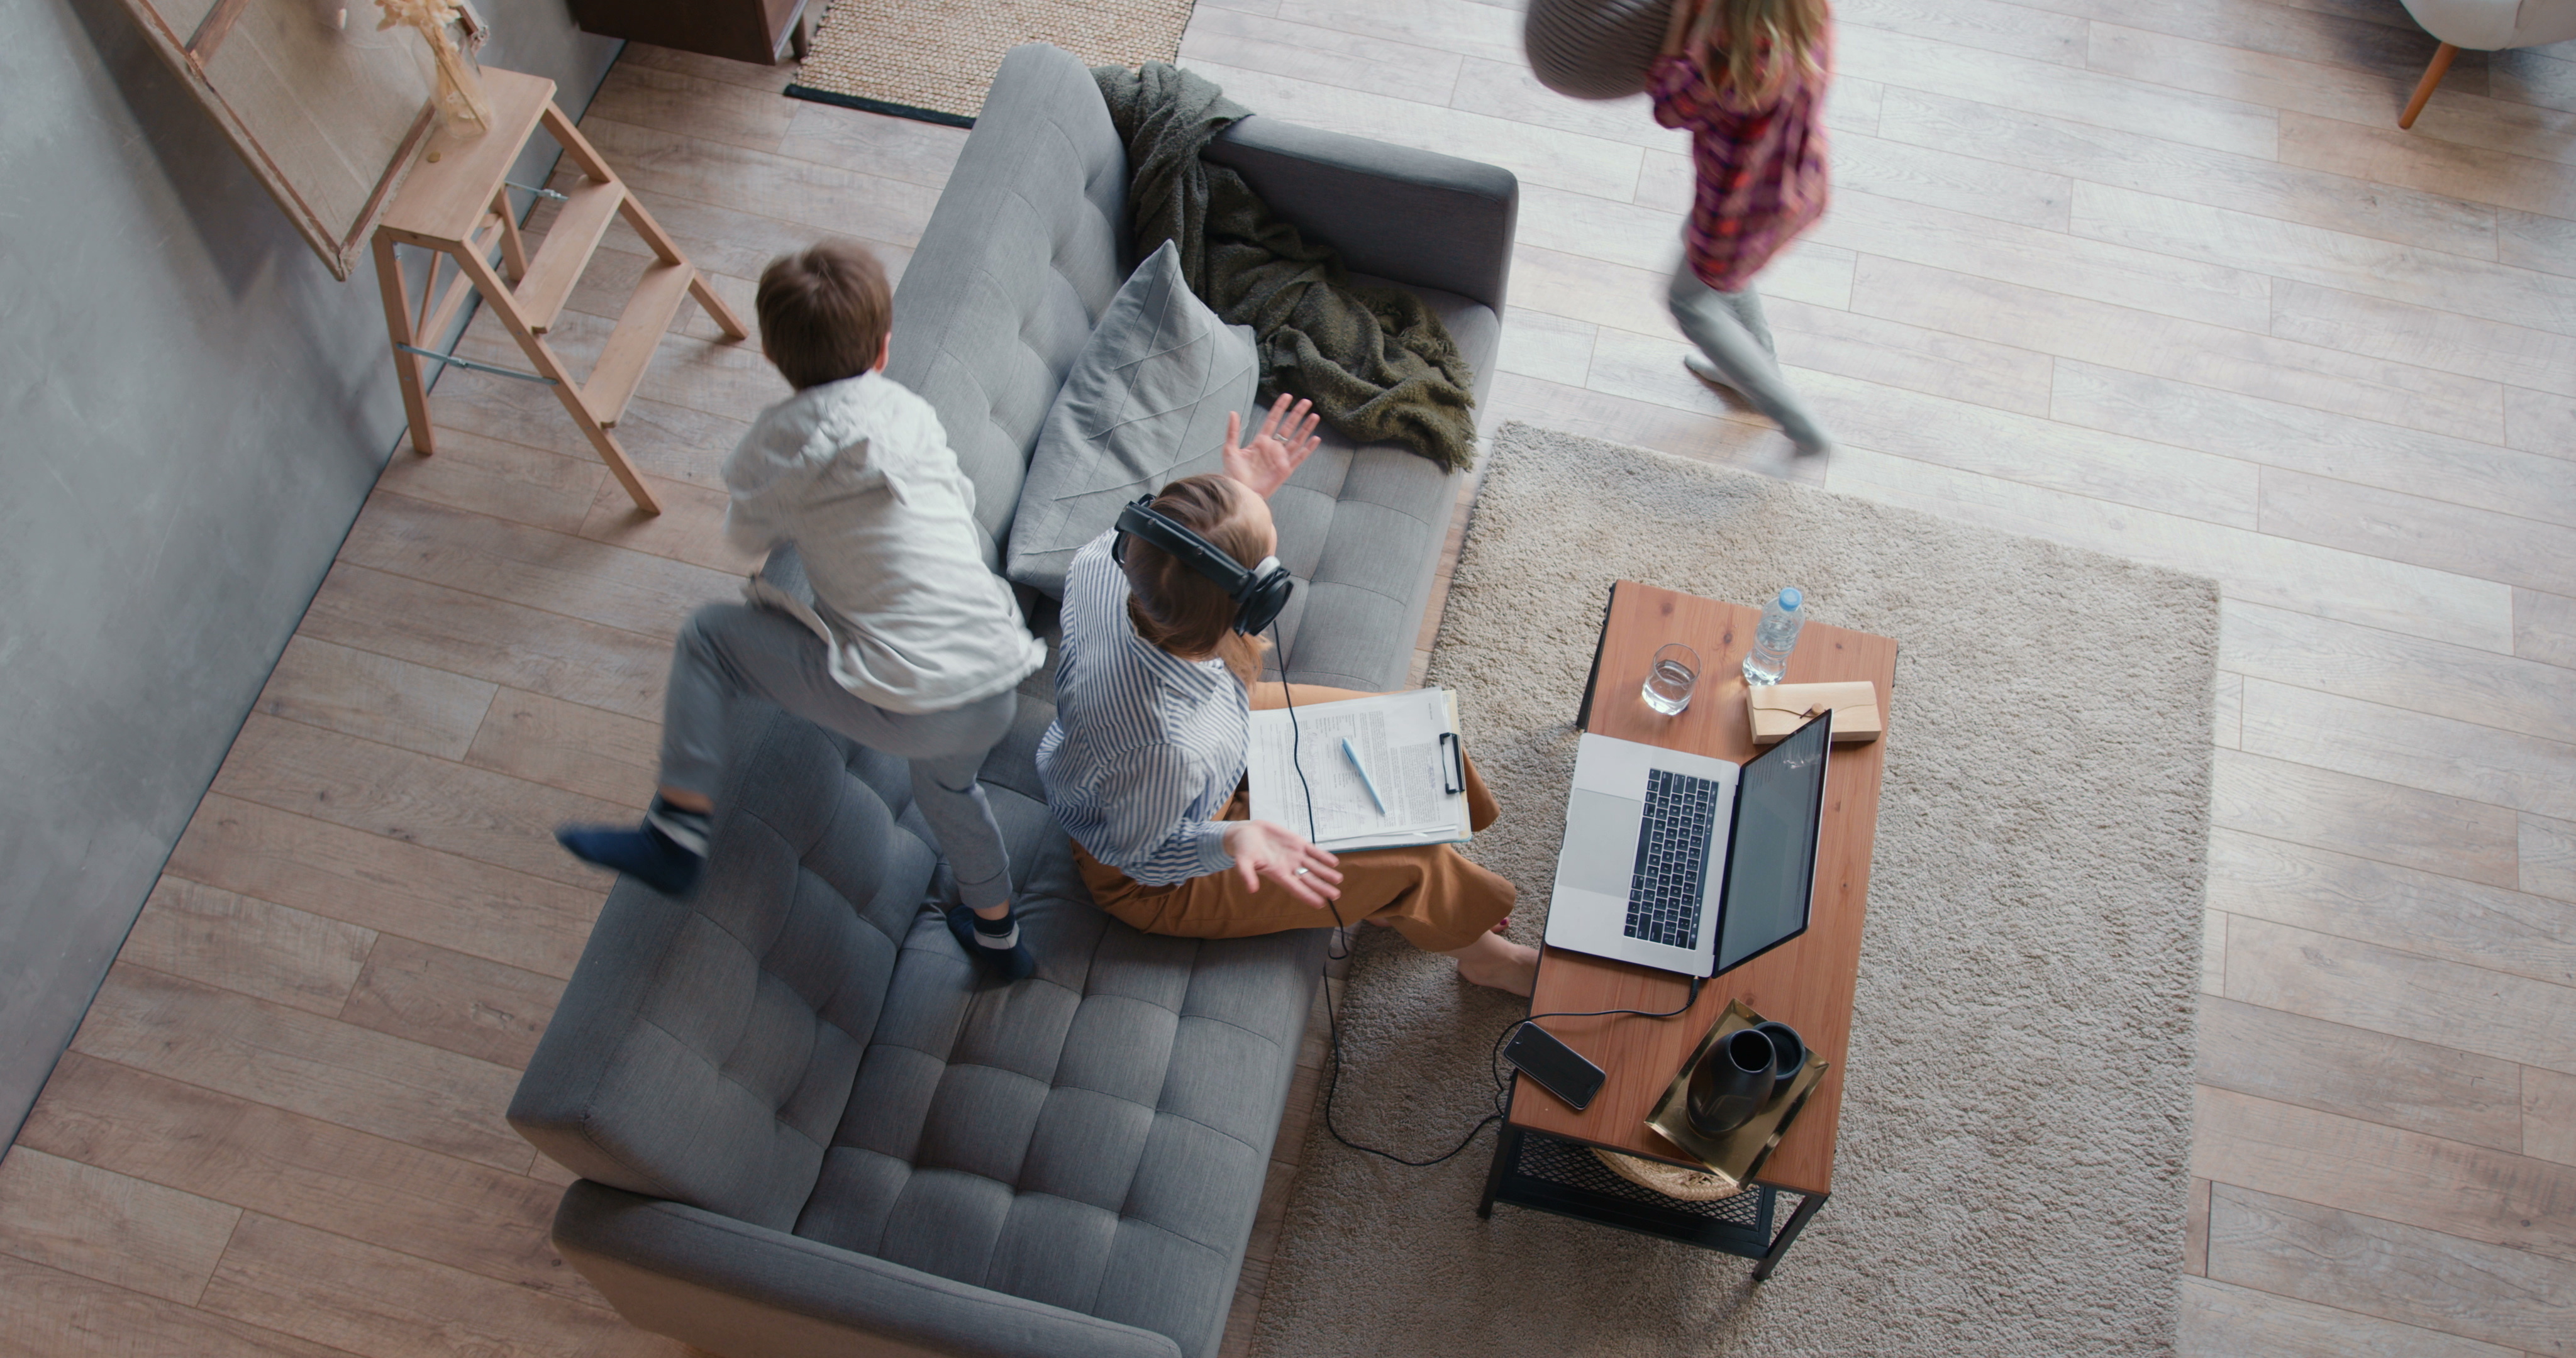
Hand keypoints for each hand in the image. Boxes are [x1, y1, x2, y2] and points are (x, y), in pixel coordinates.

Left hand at [1222, 394, 1322, 499]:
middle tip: (1306, 401)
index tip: (1287, 396)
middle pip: (1288, 427)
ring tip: (1315, 415)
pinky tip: (1316, 438)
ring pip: (1297, 439)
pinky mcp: (1286, 469)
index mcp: (1261, 442)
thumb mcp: (1230, 450)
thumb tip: (1233, 412)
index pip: (1272, 420)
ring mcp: (1280, 458)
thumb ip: (1232, 431)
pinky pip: (1300, 457)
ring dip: (1306, 428)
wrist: (1241, 492)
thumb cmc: (1233, 474)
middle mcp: (1273, 448)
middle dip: (1297, 414)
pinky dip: (1308, 448)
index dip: (1280, 408)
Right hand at [1223, 820, 1343, 908]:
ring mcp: (1295, 855)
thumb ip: (1246, 874)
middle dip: (1322, 887)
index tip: (1320, 904)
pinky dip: (1323, 856)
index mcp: (1278, 874)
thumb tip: (1251, 890)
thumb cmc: (1243, 849)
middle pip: (1309, 880)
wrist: (1246, 833)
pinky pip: (1313, 851)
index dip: (1308, 896)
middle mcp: (1289, 867)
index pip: (1296, 888)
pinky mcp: (1297, 843)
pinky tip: (1333, 862)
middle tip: (1335, 895)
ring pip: (1314, 866)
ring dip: (1326, 873)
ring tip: (1338, 880)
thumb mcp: (1242, 861)